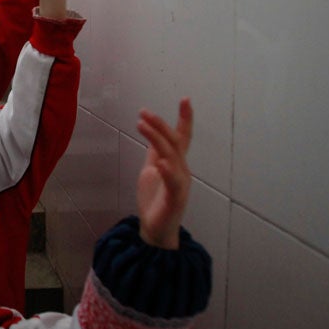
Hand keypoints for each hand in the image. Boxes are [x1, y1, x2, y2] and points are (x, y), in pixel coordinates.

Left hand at [135, 99, 193, 249]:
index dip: (184, 118)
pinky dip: (168, 171)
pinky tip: (161, 162)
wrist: (155, 230)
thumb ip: (154, 153)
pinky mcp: (176, 199)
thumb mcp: (151, 170)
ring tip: (142, 125)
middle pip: (174, 142)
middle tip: (144, 112)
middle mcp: (182, 170)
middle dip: (160, 125)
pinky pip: (174, 183)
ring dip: (157, 139)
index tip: (185, 99)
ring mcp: (180, 184)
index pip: (182, 137)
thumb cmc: (155, 199)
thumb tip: (151, 133)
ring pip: (172, 157)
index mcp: (177, 163)